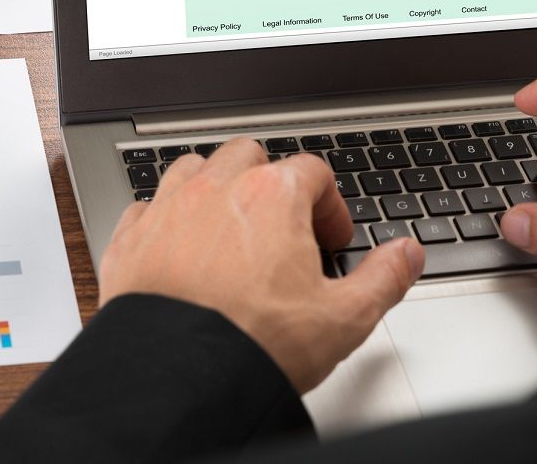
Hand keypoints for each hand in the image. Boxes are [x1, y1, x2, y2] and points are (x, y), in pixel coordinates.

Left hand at [97, 139, 424, 392]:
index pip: (313, 171)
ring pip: (194, 169)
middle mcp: (217, 190)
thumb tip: (407, 255)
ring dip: (214, 189)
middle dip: (270, 182)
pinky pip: (146, 207)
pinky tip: (179, 250)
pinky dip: (165, 220)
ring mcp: (168, 210)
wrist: (179, 380)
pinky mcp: (129, 239)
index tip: (331, 240)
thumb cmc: (254, 345)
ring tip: (230, 230)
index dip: (330, 205)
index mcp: (273, 197)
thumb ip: (384, 278)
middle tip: (282, 229)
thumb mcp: (343, 318)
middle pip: (251, 155)